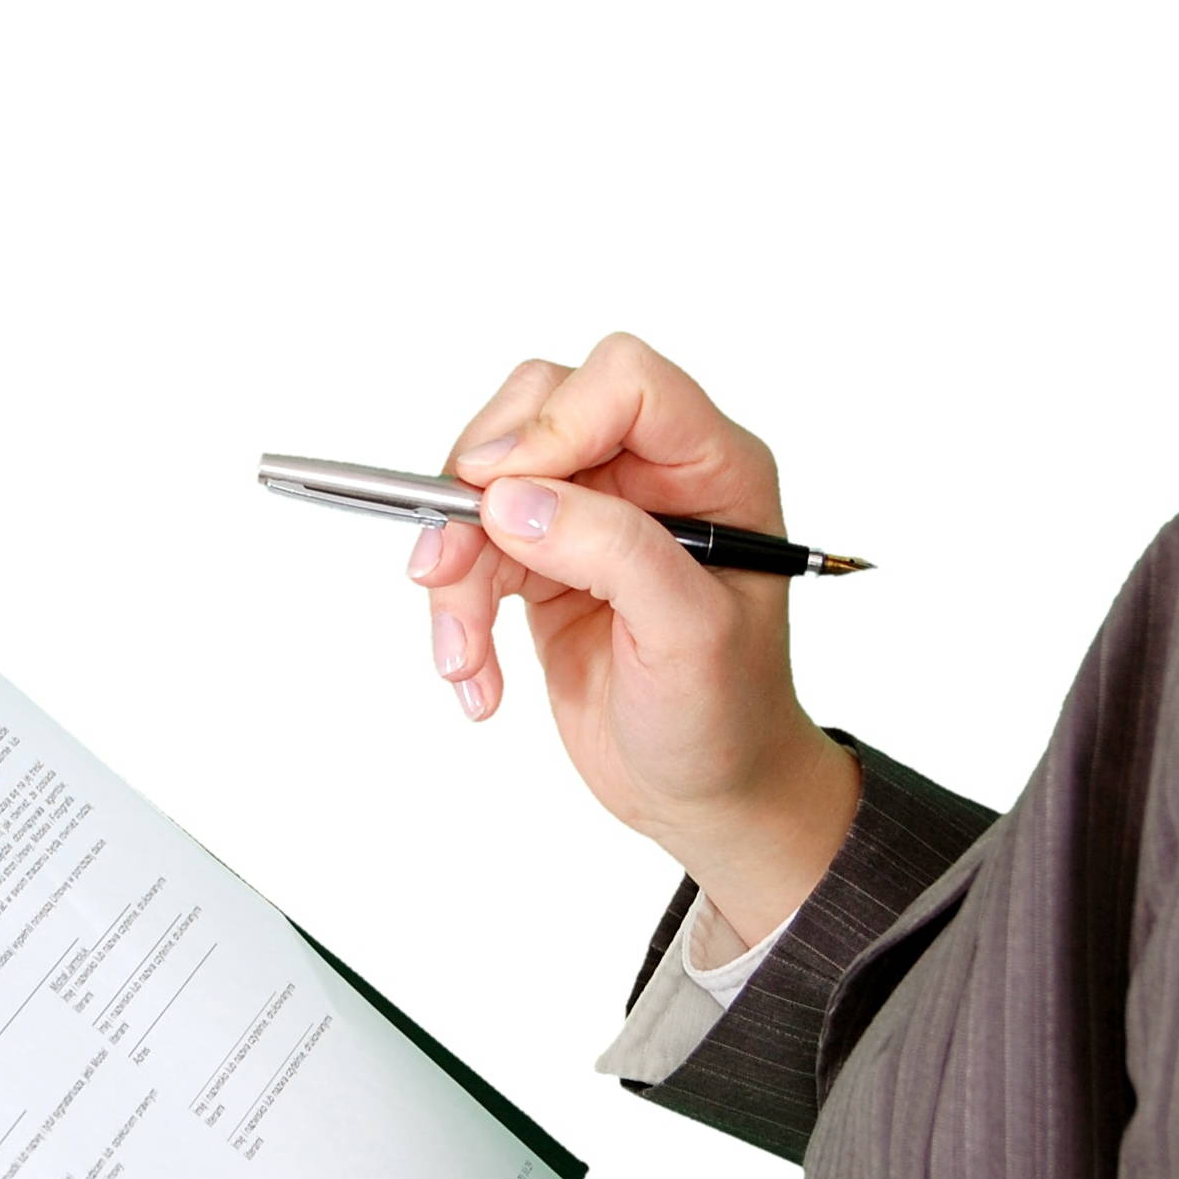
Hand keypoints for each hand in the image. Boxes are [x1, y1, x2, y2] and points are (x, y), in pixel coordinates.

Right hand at [413, 332, 860, 943]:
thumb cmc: (728, 719)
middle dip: (478, 490)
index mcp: (712, 469)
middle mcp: (649, 476)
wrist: (706, 795)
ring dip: (455, 570)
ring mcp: (592, 517)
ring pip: (486, 488)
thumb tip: (511, 498)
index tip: (504, 494)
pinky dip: (455, 612)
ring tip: (462, 657)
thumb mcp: (690, 637)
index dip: (555, 421)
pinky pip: (470, 551)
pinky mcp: (544, 564)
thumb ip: (613, 552)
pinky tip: (475, 676)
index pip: (626, 383)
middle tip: (449, 564)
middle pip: (535, 412)